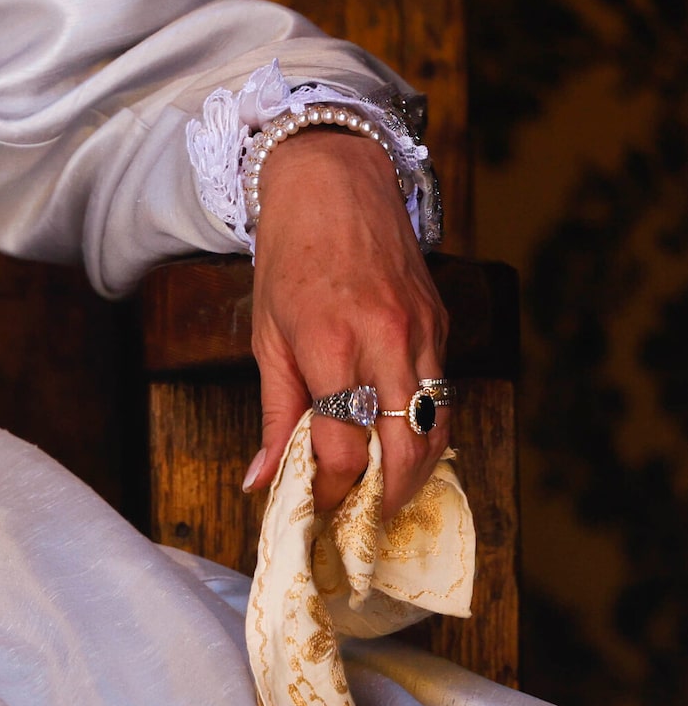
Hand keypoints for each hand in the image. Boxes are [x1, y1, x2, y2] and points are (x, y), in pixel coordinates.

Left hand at [238, 128, 449, 518]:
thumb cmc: (290, 260)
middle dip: (389, 495)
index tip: (319, 513)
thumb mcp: (266, 338)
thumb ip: (274, 413)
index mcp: (332, 346)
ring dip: (418, 468)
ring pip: (439, 423)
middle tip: (366, 521)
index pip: (343, 446)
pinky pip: (444, 389)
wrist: (335, 184)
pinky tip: (404, 443)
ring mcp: (423, 330)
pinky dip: (428, 425)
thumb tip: (261, 480)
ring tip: (387, 495)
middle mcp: (387, 340)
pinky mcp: (442, 321)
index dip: (331, 492)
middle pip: (407, 446)